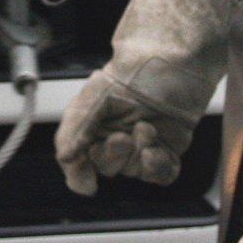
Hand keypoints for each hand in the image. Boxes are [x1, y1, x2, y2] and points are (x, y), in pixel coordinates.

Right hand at [53, 0, 232, 196]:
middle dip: (115, 156)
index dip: (80, 174)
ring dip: (141, 156)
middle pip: (107, 168)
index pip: (78, 160)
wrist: (177, 60)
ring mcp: (142, 143)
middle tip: (125, 135)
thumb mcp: (97, 94)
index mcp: (91, 123)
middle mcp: (114, 134)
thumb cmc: (135, 69)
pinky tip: (160, 147)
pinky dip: (159, 166)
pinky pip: (159, 174)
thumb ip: (76, 127)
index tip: (88, 182)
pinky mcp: (168, 147)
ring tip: (148, 128)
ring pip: (134, 172)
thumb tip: (65, 160)